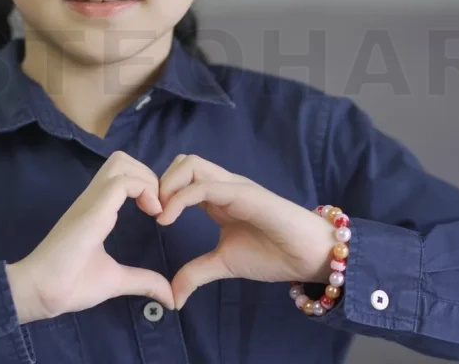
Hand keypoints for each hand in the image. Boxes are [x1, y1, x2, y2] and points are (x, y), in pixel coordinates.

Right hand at [7, 151, 174, 323]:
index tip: (159, 214)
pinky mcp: (93, 209)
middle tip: (159, 205)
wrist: (42, 292)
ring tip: (156, 208)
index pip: (122, 175)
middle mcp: (93, 198)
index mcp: (96, 209)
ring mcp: (91, 201)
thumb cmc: (72, 284)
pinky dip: (144, 190)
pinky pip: (122, 182)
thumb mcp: (115, 279)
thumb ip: (142, 281)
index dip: (146, 185)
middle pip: (122, 160)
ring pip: (121, 162)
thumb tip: (169, 296)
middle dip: (147, 174)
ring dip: (145, 179)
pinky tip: (153, 213)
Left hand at [156, 154, 336, 308]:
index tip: (149, 218)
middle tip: (151, 212)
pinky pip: (205, 186)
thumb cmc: (273, 254)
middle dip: (159, 182)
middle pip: (182, 162)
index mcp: (217, 198)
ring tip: (160, 215)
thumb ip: (197, 273)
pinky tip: (168, 220)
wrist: (310, 256)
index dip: (160, 192)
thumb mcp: (224, 264)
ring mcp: (234, 186)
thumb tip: (173, 296)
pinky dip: (179, 198)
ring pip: (190, 165)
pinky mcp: (244, 193)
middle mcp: (224, 185)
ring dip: (167, 185)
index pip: (181, 177)